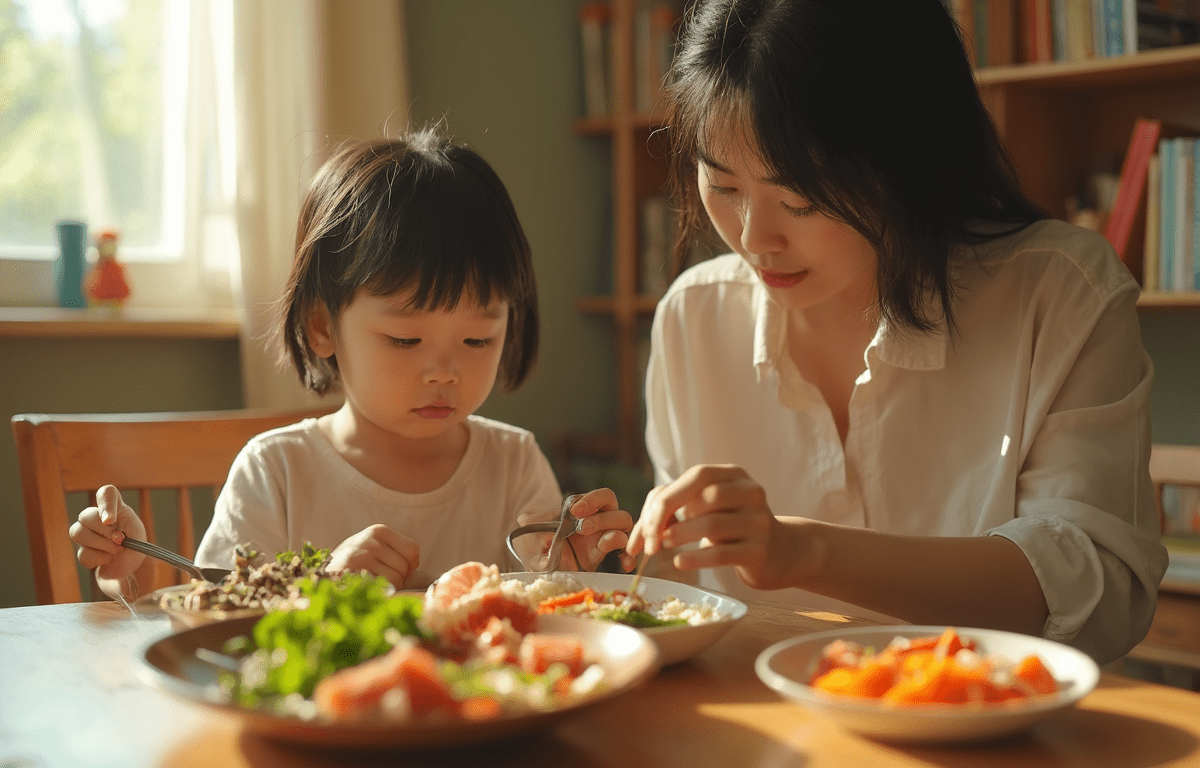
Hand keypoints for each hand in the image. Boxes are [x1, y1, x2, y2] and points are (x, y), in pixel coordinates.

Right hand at [68, 485, 146, 582]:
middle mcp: (96, 518)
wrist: (132, 570)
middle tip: (121, 540)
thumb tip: (106, 522)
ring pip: (78, 533)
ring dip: (102, 545)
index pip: (106, 493)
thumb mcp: (139, 534)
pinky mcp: (82, 552)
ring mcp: (86, 534)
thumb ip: (124, 526)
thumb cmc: (137, 548)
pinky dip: (100, 559)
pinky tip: (109, 559)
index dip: (105, 503)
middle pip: (86, 516)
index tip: (110, 520)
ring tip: (117, 551)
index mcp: (115, 509)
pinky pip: (83, 554)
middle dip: (105, 532)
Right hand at [328, 524, 420, 588]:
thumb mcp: (375, 548)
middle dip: (399, 578)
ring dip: (387, 587)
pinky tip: (365, 587)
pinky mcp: (351, 571)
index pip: (412, 549)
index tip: (401, 570)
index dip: (411, 564)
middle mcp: (370, 539)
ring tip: (372, 582)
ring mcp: (360, 554)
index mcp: (379, 530)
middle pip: (404, 566)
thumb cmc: (355, 563)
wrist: (320, 572)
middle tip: (381, 579)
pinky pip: (380, 588)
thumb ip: (397, 552)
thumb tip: (415, 568)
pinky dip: (377, 592)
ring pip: (395, 579)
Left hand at [516, 487, 632, 571]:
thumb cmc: (534, 546)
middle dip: (601, 515)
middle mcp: (595, 520)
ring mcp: (601, 537)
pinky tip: (625, 565)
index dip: (591, 500)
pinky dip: (628, 556)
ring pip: (622, 525)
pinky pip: (624, 552)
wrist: (536, 568)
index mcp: (582, 509)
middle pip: (614, 507)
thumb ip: (530, 522)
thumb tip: (526, 519)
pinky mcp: (602, 556)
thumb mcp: (528, 532)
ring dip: (612, 531)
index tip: (574, 510)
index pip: (600, 497)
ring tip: (597, 543)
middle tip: (582, 527)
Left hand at [622, 464, 801, 589]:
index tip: (648, 523)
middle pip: (705, 497)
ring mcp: (759, 522)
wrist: (778, 553)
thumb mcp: (708, 508)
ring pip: (713, 524)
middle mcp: (751, 493)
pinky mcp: (760, 551)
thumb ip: (676, 506)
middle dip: (670, 518)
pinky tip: (679, 562)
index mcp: (735, 475)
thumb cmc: (731, 527)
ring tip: (664, 545)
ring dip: (681, 535)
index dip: (668, 497)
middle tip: (651, 540)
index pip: (698, 476)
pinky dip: (696, 558)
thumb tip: (645, 527)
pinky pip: (722, 554)